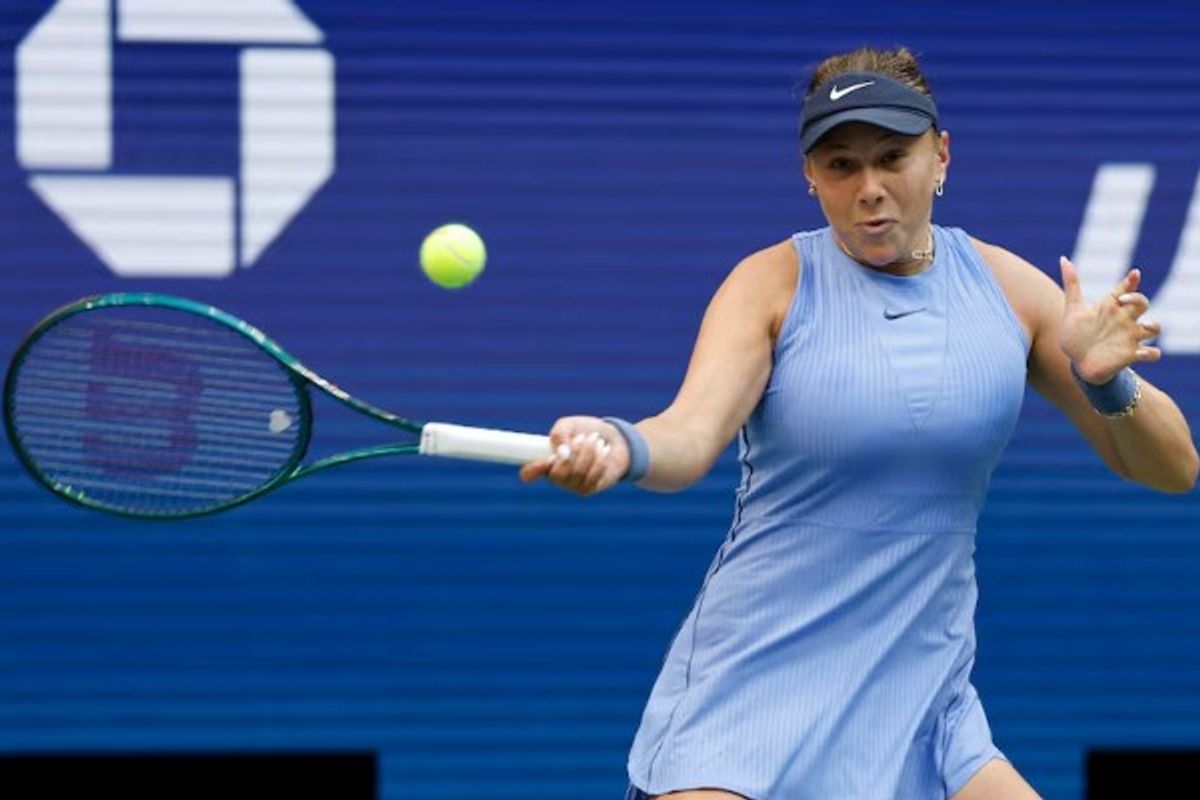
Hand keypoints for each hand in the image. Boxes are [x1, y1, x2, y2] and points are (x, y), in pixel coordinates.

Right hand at [518, 416, 629, 495]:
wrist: (612, 437)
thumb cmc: (584, 430)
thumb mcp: (569, 425)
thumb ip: (559, 434)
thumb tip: (562, 454)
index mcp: (544, 461)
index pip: (528, 473)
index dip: (532, 470)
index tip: (546, 459)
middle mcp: (555, 477)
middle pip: (557, 475)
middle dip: (573, 453)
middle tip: (582, 438)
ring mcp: (571, 486)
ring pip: (577, 474)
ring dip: (588, 452)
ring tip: (595, 439)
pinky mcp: (588, 490)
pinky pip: (592, 477)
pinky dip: (599, 460)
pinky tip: (604, 451)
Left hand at [1058, 256, 1161, 383]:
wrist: (1078, 363)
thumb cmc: (1076, 335)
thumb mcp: (1072, 310)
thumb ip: (1071, 285)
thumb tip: (1063, 258)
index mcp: (1110, 307)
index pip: (1125, 289)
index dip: (1131, 281)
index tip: (1133, 274)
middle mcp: (1123, 320)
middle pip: (1142, 303)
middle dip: (1138, 299)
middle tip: (1123, 301)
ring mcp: (1129, 337)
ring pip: (1154, 327)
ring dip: (1153, 325)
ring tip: (1144, 326)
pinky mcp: (1132, 355)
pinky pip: (1152, 353)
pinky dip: (1151, 353)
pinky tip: (1141, 352)